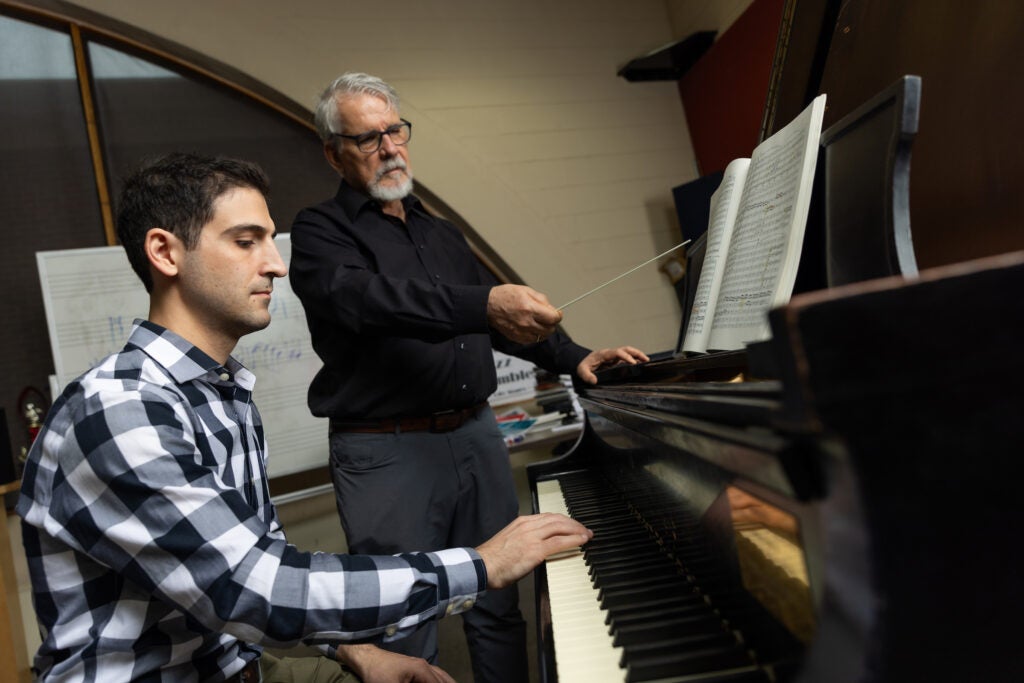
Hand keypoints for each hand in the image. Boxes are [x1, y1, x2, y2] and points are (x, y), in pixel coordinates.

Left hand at [336, 644, 455, 682]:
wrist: (365, 658)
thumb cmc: (378, 674)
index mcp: (422, 670)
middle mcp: (424, 665)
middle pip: (443, 679)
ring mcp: (419, 665)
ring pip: (439, 676)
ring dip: (446, 681)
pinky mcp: (412, 667)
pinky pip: (432, 675)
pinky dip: (438, 680)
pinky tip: (439, 682)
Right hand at [476, 513, 591, 588]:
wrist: (482, 566)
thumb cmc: (492, 559)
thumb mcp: (509, 541)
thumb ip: (523, 539)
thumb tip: (535, 545)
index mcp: (522, 522)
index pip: (548, 517)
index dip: (563, 520)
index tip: (572, 525)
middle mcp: (528, 525)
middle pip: (558, 519)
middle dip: (574, 523)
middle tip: (584, 529)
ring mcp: (533, 537)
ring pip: (561, 527)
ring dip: (577, 530)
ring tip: (586, 534)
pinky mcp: (536, 550)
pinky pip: (560, 542)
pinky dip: (574, 540)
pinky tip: (582, 541)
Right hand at [487, 284, 562, 343]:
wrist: (488, 305)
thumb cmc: (505, 296)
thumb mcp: (526, 290)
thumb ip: (541, 300)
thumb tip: (552, 308)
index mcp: (530, 308)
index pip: (553, 318)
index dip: (558, 316)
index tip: (558, 314)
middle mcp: (526, 322)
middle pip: (549, 329)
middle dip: (552, 323)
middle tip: (549, 318)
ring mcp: (521, 332)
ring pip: (542, 337)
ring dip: (545, 330)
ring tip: (540, 323)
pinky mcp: (516, 337)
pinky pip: (532, 340)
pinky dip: (535, 335)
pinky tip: (532, 328)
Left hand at [576, 346, 648, 383]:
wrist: (582, 363)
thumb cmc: (583, 365)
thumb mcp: (582, 370)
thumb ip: (587, 375)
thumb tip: (594, 380)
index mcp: (603, 354)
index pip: (617, 352)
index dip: (626, 357)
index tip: (633, 363)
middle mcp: (610, 354)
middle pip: (626, 349)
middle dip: (636, 353)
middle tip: (645, 359)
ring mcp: (613, 357)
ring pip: (628, 352)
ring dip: (637, 356)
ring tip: (646, 362)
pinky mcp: (615, 361)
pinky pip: (626, 359)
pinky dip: (634, 360)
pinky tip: (639, 365)